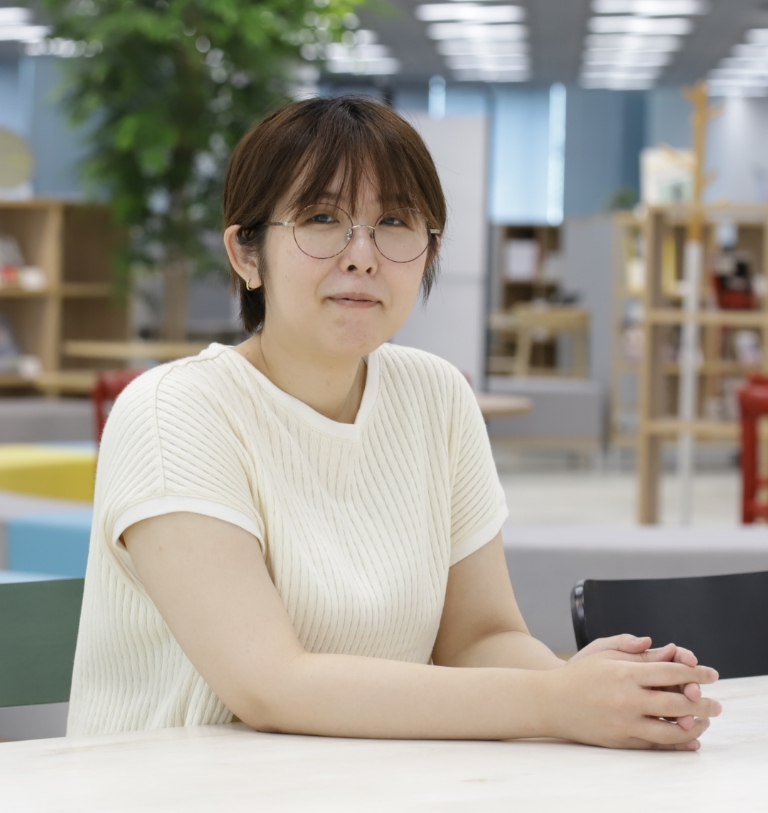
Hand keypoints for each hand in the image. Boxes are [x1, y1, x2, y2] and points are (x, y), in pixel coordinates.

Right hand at [545, 650, 720, 749]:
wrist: (550, 701)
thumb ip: (633, 647)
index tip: (712, 674)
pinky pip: (655, 745)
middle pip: (677, 702)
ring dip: (693, 726)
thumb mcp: (602, 651)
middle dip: (702, 703)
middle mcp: (627, 698)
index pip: (671, 671)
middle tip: (717, 704)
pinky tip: (689, 739)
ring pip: (671, 730)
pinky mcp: (620, 740)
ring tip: (704, 721)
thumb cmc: (578, 673)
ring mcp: (624, 722)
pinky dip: (676, 743)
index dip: (696, 672)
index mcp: (624, 671)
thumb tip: (662, 647)